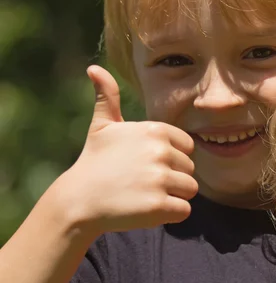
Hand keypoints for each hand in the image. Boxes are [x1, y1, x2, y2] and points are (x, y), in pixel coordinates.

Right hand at [51, 65, 197, 235]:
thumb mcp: (102, 126)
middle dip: (172, 178)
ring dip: (172, 196)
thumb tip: (94, 68)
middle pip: (190, 170)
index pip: (187, 147)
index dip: (171, 158)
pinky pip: (184, 211)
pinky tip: (146, 209)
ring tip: (144, 195)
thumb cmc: (94, 162)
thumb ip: (107, 97)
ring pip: (190, 190)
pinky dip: (170, 214)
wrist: (78, 201)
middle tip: (142, 182)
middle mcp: (160, 151)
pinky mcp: (159, 206)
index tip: (146, 164)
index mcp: (155, 130)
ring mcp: (160, 179)